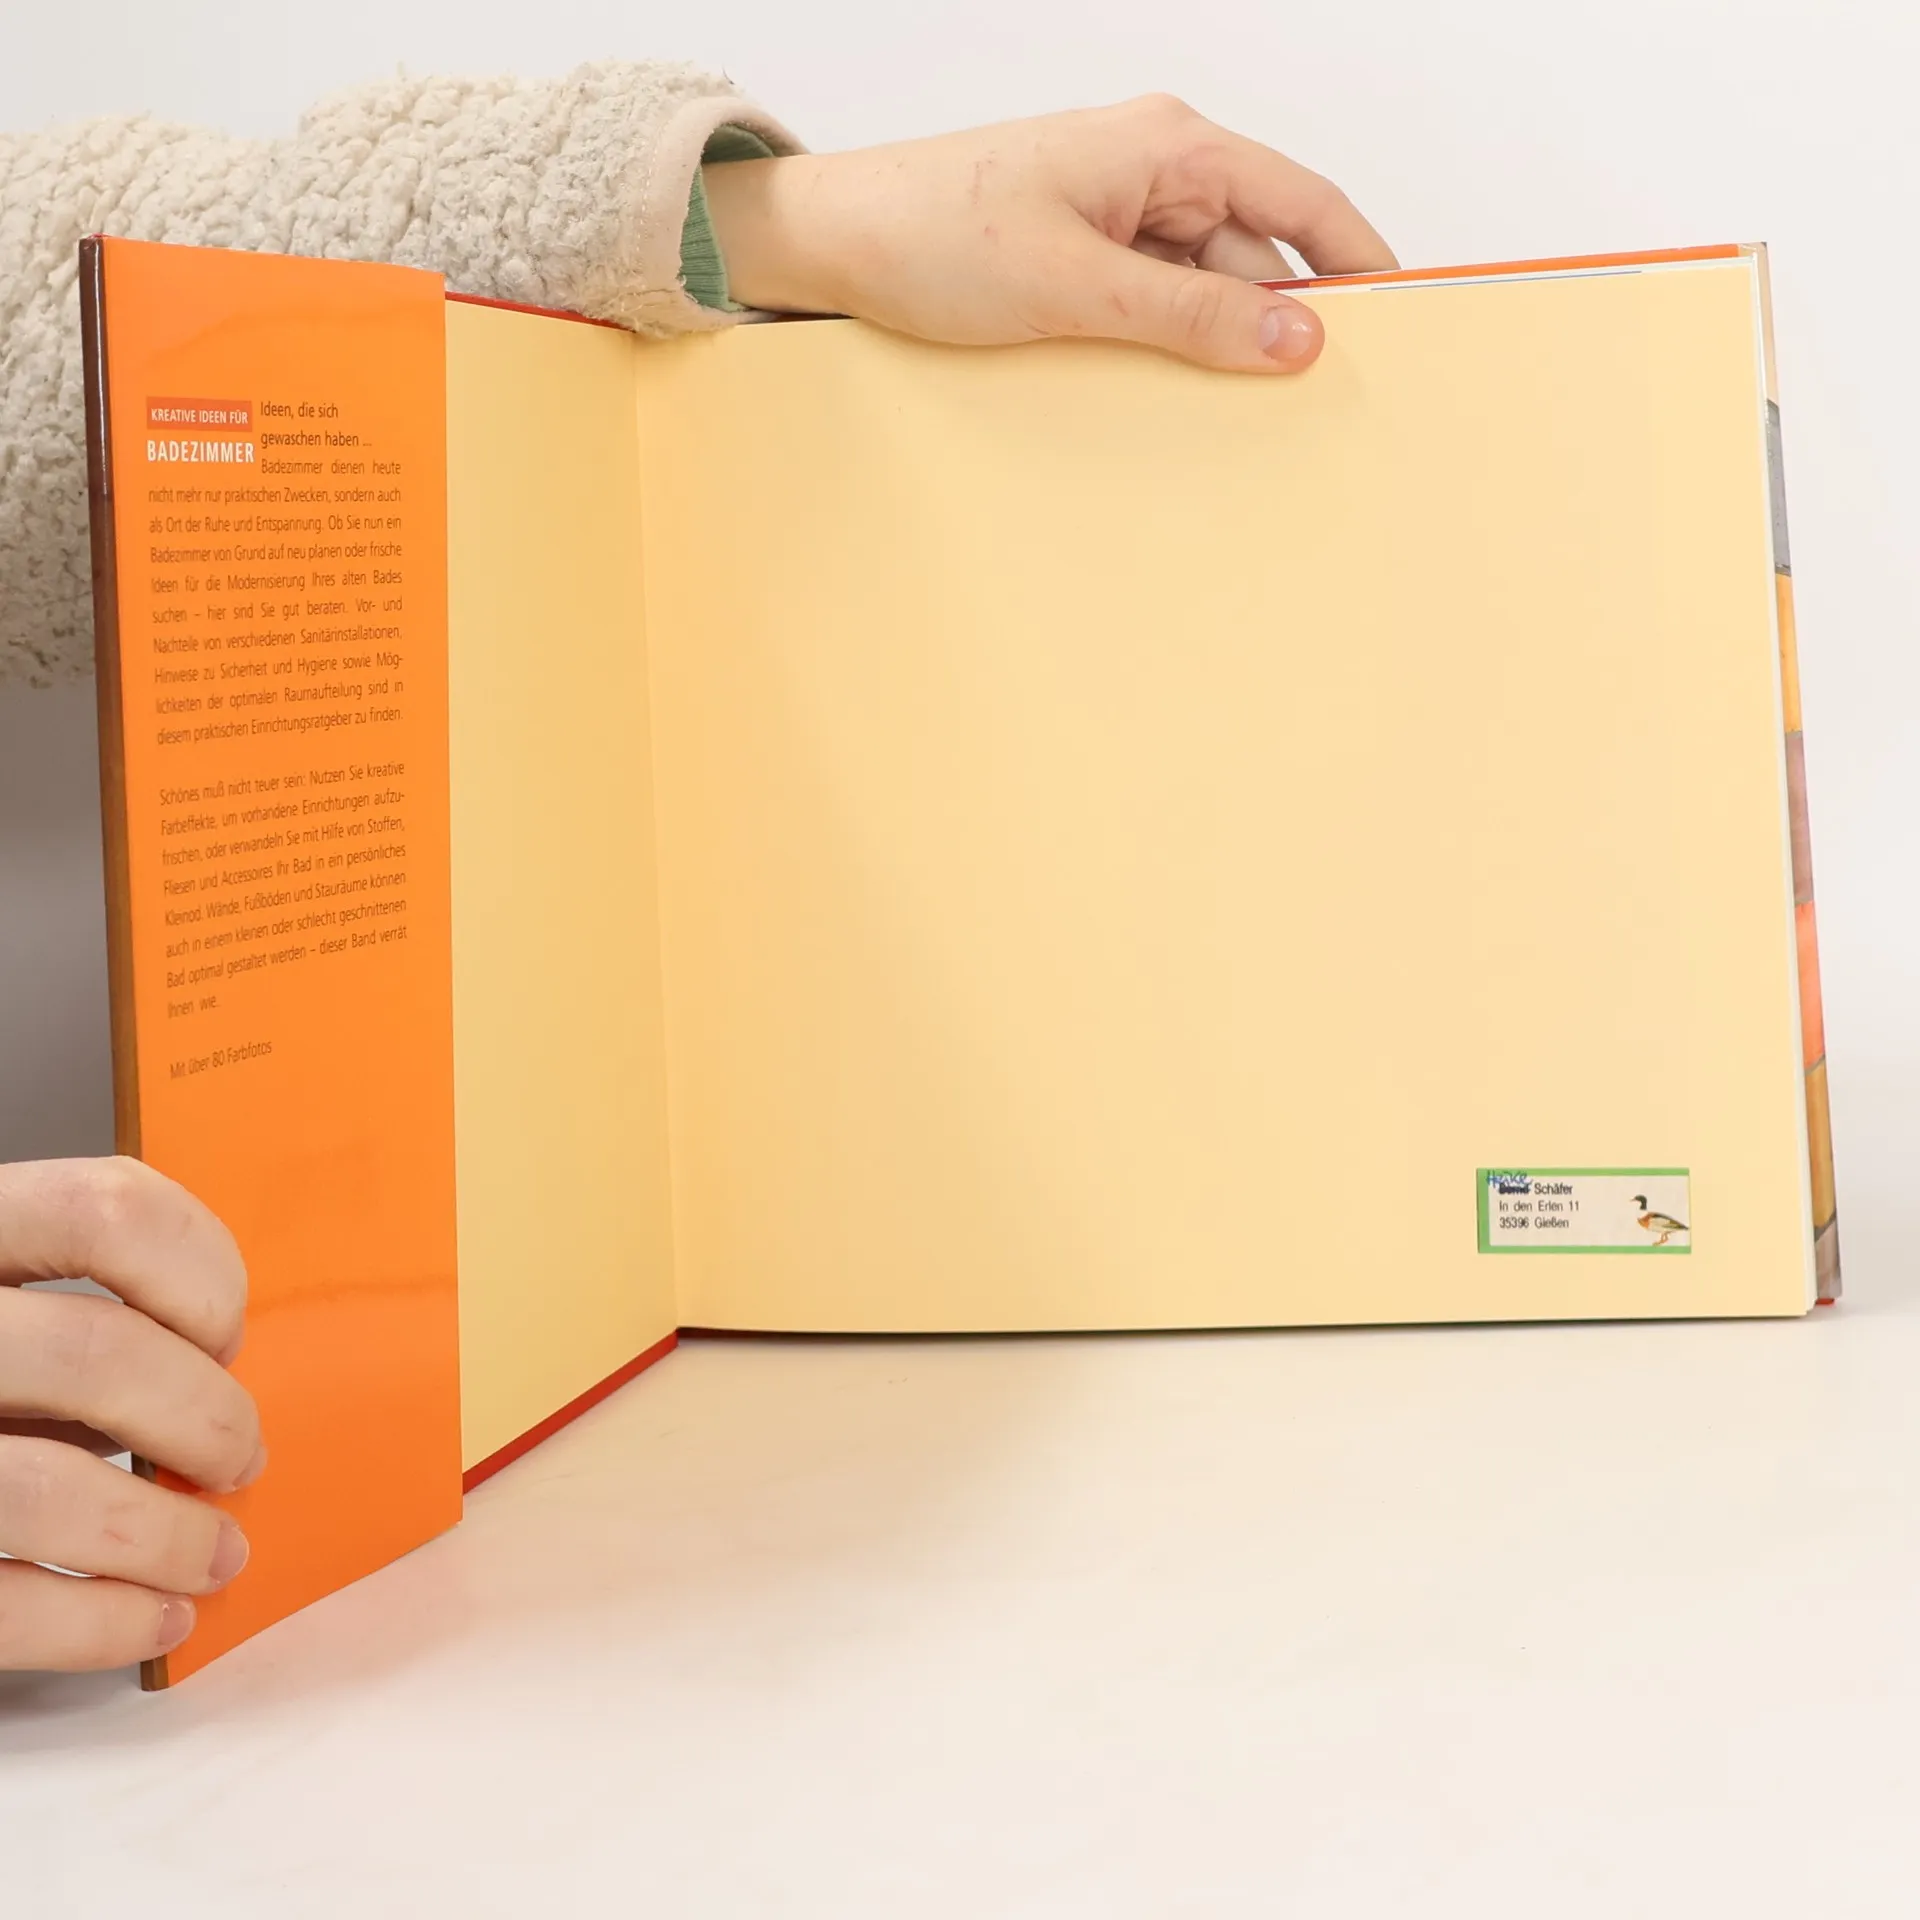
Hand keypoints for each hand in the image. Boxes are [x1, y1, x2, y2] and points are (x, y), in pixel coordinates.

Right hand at [0, 1159, 261, 1671]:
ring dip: (168, 1535)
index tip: (223, 1334)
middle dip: (205, 1418)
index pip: (107, 1213)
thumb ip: (68, 1328)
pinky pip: (2, 1604)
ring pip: (53, 1489)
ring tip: (213, 1555)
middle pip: (100, 1353)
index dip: (199, 1274)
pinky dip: (103, 1622)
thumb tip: (208, 1383)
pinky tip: (151, 1617)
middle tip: (237, 1457)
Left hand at [704, 95, 1395, 373]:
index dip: (1363, 265)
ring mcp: (1118, 216)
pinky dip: (1166, 348)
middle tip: (1310, 409)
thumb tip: (1297, 338)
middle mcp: (1155, 171)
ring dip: (1214, 347)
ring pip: (1205, 290)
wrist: (832, 241)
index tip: (1408, 329)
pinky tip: (1165, 396)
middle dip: (1280, 327)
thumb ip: (1193, 315)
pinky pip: (1154, 305)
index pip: (1304, 203)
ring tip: (1223, 415)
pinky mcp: (1083, 258)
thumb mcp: (1079, 285)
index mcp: (1170, 147)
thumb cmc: (934, 233)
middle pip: (1258, 256)